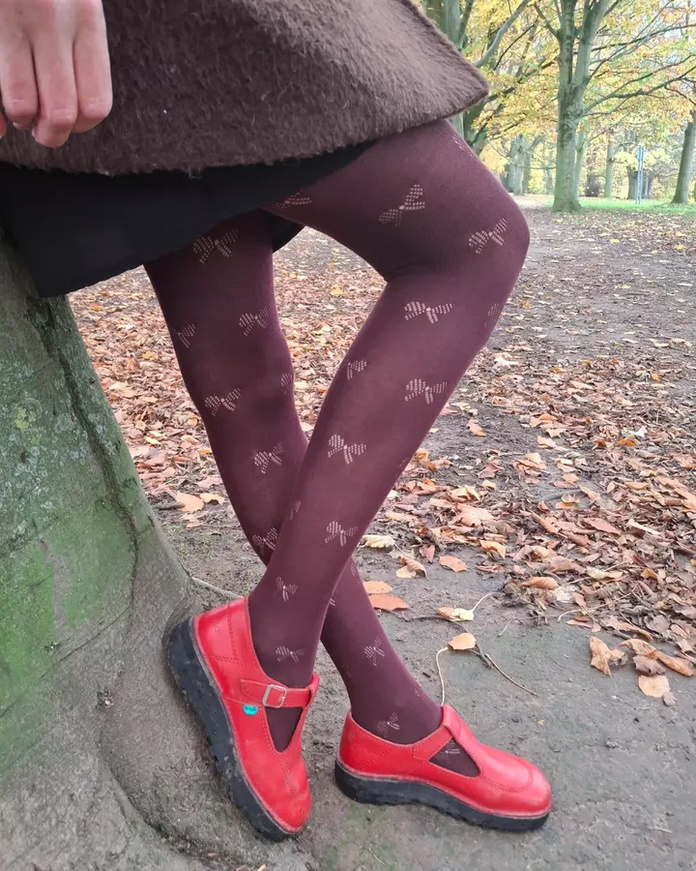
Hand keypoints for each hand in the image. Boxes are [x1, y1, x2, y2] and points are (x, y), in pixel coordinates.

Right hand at [0, 0, 111, 147]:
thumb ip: (77, 42)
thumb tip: (73, 114)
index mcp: (86, 17)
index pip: (95, 103)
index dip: (81, 124)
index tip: (68, 120)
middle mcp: (52, 19)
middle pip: (61, 114)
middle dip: (50, 134)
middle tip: (39, 128)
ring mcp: (11, 17)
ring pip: (22, 105)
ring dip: (18, 119)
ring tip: (16, 111)